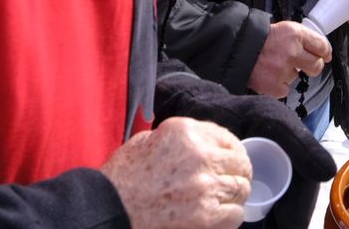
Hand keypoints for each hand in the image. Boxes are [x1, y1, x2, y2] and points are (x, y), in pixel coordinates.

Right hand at [100, 117, 250, 228]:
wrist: (107, 209)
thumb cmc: (121, 177)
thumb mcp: (147, 141)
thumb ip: (178, 139)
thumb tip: (201, 143)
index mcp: (185, 132)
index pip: (227, 138)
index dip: (232, 151)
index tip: (231, 160)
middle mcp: (200, 155)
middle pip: (240, 163)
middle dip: (239, 173)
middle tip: (234, 182)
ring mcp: (204, 187)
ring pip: (241, 189)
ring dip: (235, 196)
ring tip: (225, 200)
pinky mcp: (204, 215)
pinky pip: (234, 215)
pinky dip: (230, 217)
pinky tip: (219, 217)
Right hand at [248, 21, 330, 97]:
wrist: (236, 49)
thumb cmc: (260, 38)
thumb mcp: (284, 29)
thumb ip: (302, 38)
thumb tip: (322, 52)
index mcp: (295, 34)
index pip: (322, 46)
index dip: (325, 53)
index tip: (324, 56)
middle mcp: (291, 51)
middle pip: (317, 65)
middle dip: (313, 66)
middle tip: (304, 65)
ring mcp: (283, 70)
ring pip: (297, 76)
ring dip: (290, 73)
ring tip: (275, 65)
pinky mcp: (274, 86)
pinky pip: (286, 89)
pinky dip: (279, 85)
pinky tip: (270, 75)